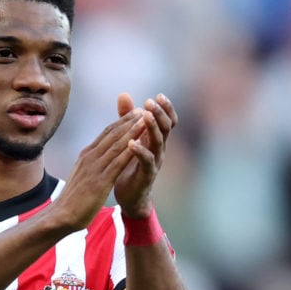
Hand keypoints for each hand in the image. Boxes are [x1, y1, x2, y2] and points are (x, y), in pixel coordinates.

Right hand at [49, 109, 146, 230]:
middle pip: (112, 134)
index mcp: (86, 156)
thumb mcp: (82, 176)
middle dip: (128, 121)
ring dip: (132, 131)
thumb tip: (95, 159)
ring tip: (145, 120)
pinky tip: (140, 143)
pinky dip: (130, 150)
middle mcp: (90, 157)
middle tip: (143, 110)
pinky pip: (118, 162)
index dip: (120, 123)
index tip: (133, 114)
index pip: (106, 134)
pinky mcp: (101, 180)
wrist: (62, 215)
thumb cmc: (72, 199)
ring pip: (117, 145)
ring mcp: (95, 168)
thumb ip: (90, 165)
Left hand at [113, 92, 176, 217]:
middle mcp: (159, 148)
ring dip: (152, 128)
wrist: (129, 195)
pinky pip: (147, 161)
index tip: (158, 95)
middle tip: (150, 101)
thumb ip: (127, 117)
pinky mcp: (147, 174)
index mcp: (155, 138)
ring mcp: (155, 161)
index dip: (166, 108)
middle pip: (166, 127)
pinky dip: (140, 151)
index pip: (167, 120)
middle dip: (159, 113)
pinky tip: (131, 143)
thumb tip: (123, 94)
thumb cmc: (129, 164)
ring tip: (145, 116)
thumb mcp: (129, 137)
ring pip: (158, 142)